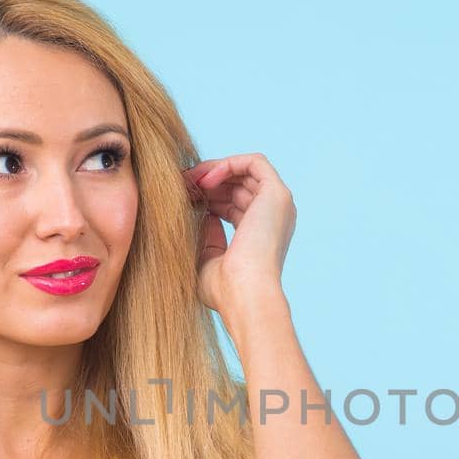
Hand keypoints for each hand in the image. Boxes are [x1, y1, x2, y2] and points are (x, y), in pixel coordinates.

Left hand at [182, 152, 295, 324]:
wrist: (244, 295)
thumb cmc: (225, 290)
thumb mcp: (208, 258)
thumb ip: (207, 235)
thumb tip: (202, 212)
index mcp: (261, 235)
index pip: (234, 205)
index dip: (207, 197)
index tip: (182, 198)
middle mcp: (274, 218)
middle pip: (238, 186)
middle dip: (207, 182)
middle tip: (180, 184)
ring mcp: (278, 205)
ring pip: (245, 172)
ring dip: (213, 171)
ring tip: (188, 181)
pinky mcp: (277, 194)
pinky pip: (254, 162)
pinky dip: (228, 164)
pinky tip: (205, 180)